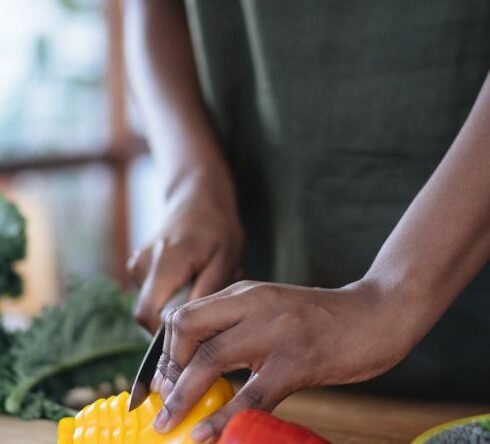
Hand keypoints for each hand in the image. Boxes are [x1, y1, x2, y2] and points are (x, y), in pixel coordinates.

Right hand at [128, 184, 243, 332]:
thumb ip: (207, 291)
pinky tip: (192, 276)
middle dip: (177, 318)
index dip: (169, 333)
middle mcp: (142, 265)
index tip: (198, 330)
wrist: (197, 196)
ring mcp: (137, 264)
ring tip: (203, 282)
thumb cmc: (216, 226)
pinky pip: (153, 292)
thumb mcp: (225, 257)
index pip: (149, 317)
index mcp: (164, 263)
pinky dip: (172, 292)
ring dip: (177, 303)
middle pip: (148, 314)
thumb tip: (191, 326)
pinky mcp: (138, 265)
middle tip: (206, 301)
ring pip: (153, 304)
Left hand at [150, 279, 417, 441]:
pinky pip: (251, 395)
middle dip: (167, 370)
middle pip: (186, 330)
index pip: (185, 315)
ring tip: (168, 424)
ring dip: (182, 396)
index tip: (163, 381)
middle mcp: (252, 304)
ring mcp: (274, 331)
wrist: (373, 314)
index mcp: (244, 293)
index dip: (165, 351)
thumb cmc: (320, 318)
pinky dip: (224, 419)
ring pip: (210, 359)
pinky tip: (207, 437)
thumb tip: (204, 364)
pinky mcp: (297, 360)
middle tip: (166, 402)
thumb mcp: (272, 311)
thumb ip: (240, 327)